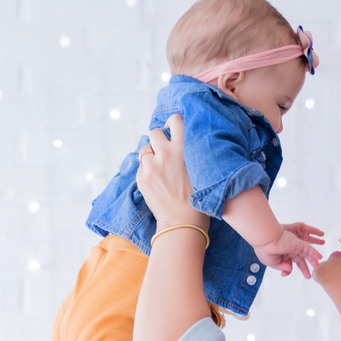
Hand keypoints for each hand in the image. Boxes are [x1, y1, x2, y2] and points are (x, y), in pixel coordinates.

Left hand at [135, 113, 206, 228]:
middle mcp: (166, 153)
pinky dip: (146, 171)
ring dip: (150, 156)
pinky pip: (141, 166)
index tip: (171, 130)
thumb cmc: (196, 195)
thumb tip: (175, 138)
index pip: (175, 120)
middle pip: (155, 132)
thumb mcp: (200, 167)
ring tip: (160, 170)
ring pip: (145, 149)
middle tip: (164, 152)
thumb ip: (187, 151)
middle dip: (158, 140)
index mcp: (184, 148)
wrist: (183, 220)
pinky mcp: (142, 178)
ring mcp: (152, 166)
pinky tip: (157, 182)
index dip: (171, 122)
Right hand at [254, 225, 324, 277]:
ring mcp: (294, 247)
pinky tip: (319, 257)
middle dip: (304, 268)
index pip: (288, 264)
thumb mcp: (272, 263)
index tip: (284, 274)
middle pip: (299, 260)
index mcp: (281, 255)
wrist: (266, 240)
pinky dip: (314, 253)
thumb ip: (282, 267)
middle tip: (308, 276)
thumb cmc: (265, 250)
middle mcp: (289, 251)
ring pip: (306, 255)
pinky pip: (309, 249)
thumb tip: (290, 269)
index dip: (287, 270)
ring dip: (312, 261)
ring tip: (318, 268)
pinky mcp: (298, 244)